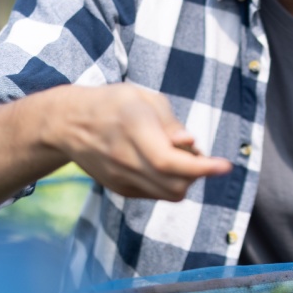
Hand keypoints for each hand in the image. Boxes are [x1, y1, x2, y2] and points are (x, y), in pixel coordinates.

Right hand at [51, 84, 231, 200]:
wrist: (68, 124)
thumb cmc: (112, 104)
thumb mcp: (144, 98)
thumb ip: (170, 122)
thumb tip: (190, 144)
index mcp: (133, 129)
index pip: (170, 161)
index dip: (201, 168)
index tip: (224, 165)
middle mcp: (125, 159)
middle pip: (174, 184)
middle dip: (198, 173)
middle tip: (198, 154)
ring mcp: (120, 178)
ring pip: (167, 194)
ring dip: (186, 181)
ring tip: (181, 157)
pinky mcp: (119, 188)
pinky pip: (155, 194)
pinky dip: (169, 184)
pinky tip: (164, 165)